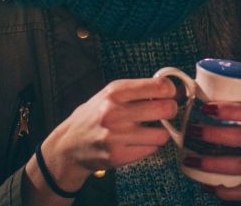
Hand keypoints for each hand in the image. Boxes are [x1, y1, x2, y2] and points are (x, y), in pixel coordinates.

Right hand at [24, 77, 175, 201]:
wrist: (70, 144)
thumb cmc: (93, 116)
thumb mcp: (108, 95)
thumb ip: (135, 91)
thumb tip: (170, 90)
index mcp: (114, 92)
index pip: (158, 86)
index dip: (171, 90)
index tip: (171, 94)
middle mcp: (115, 112)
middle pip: (165, 108)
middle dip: (170, 110)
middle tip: (166, 111)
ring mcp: (116, 135)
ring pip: (162, 134)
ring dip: (160, 132)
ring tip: (149, 130)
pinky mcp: (118, 155)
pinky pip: (151, 149)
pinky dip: (149, 145)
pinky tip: (137, 141)